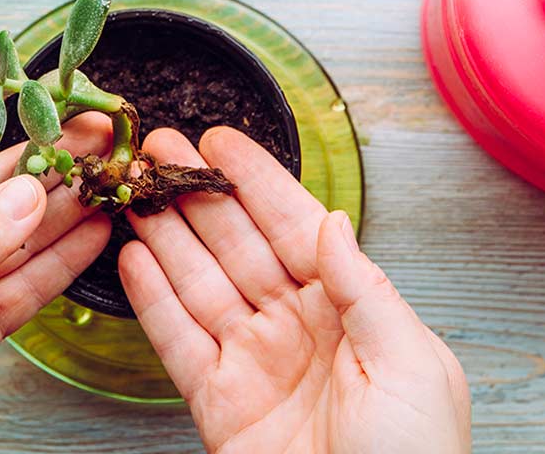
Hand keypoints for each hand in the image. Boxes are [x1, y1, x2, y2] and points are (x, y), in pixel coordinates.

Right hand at [119, 127, 469, 453]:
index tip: (221, 142)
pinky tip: (133, 259)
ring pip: (199, 282)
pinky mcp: (218, 401)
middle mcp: (296, 325)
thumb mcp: (411, 364)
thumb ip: (366, 288)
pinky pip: (178, 340)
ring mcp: (253, 360)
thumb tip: (333, 223)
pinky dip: (152, 299)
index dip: (256, 182)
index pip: (294, 226)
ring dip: (165, 234)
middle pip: (236, 244)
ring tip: (136, 191)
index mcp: (349, 308)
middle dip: (197, 193)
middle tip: (159, 149)